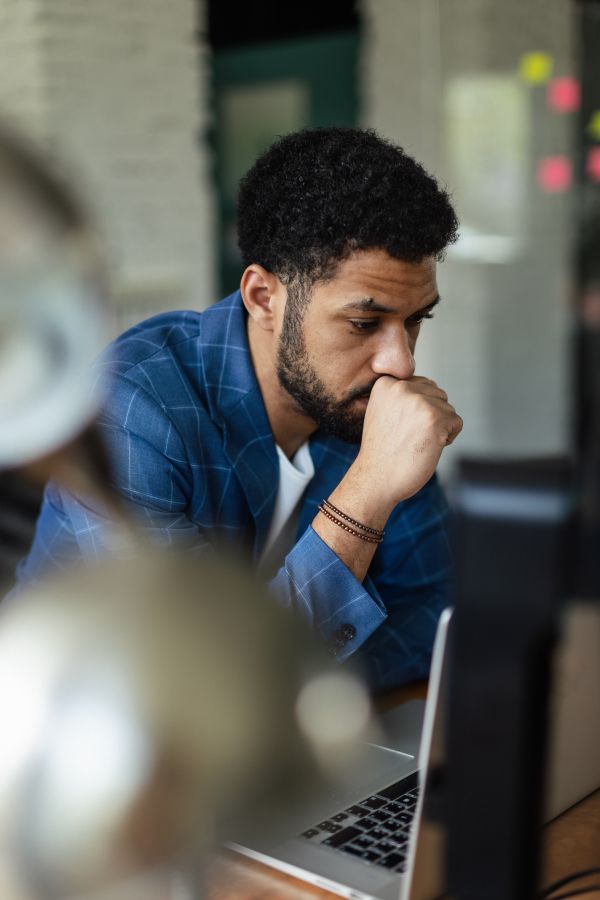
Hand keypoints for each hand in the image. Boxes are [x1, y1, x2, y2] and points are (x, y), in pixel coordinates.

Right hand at [354, 375, 461, 510]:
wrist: (375, 479)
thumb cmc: (382, 450)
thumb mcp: (382, 411)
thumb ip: (402, 395)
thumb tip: (433, 386)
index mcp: (386, 383)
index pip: (421, 385)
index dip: (417, 409)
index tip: (399, 427)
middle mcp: (402, 387)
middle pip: (437, 394)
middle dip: (430, 416)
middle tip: (408, 437)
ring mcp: (420, 402)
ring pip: (448, 409)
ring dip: (439, 428)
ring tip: (416, 443)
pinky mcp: (436, 419)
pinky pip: (457, 422)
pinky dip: (447, 438)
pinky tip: (427, 448)